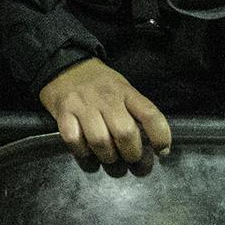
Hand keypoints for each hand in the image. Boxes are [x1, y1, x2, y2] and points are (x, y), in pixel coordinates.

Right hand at [38, 58, 171, 164]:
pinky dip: (83, 155)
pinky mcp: (63, 113)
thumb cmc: (99, 84)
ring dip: (108, 158)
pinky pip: (75, 141)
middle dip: (131, 155)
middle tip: (130, 158)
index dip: (161, 137)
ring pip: (100, 142)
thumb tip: (152, 148)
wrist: (64, 65)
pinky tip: (87, 154)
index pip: (150, 115)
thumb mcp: (123, 89)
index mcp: (125, 92)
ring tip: (109, 158)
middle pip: (125, 133)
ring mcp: (82, 105)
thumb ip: (136, 113)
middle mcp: (106, 97)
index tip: (161, 151)